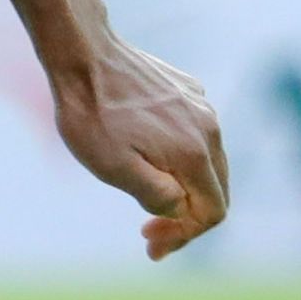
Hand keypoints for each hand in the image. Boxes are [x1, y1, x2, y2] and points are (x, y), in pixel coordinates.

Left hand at [50, 29, 227, 259]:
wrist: (83, 55)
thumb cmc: (91, 115)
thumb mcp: (113, 168)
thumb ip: (154, 195)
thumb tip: (180, 210)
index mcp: (196, 154)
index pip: (213, 212)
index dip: (184, 237)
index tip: (149, 244)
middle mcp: (210, 129)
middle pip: (216, 191)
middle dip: (185, 219)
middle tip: (146, 232)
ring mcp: (202, 107)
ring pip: (208, 162)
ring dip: (184, 188)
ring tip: (146, 197)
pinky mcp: (189, 91)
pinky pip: (196, 135)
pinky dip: (180, 157)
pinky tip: (146, 157)